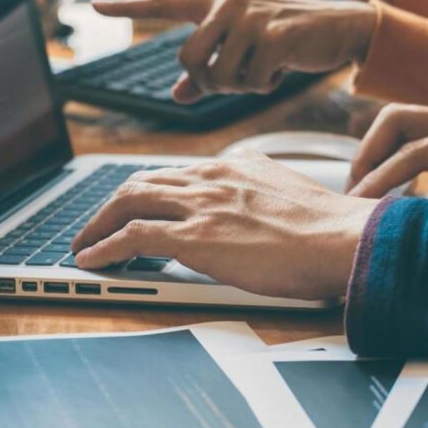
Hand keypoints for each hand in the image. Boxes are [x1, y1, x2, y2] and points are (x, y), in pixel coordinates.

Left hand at [72, 154, 379, 299]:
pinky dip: (104, 247)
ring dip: (98, 224)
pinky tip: (91, 260)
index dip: (145, 192)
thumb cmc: (328, 230)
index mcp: (234, 168)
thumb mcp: (287, 196)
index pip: (174, 174)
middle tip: (95, 226)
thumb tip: (253, 212)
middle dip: (111, 205)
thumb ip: (260, 196)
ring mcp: (201, 206)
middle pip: (142, 182)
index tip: (132, 206)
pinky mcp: (195, 237)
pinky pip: (132, 237)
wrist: (344, 239)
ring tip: (83, 244)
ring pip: (128, 202)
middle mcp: (211, 179)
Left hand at [92, 0, 376, 102]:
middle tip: (234, 79)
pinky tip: (281, 69)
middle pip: (187, 60)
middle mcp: (227, 3)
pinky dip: (265, 85)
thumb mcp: (245, 53)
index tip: (94, 5)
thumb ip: (208, 73)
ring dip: (240, 86)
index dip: (128, 8)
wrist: (341, 27)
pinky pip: (252, 80)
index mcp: (214, 3)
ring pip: (219, 75)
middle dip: (208, 82)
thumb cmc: (288, 41)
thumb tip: (176, 97)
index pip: (163, 4)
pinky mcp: (275, 34)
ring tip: (263, 70)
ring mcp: (251, 17)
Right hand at [347, 104, 427, 205]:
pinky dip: (392, 148)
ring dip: (375, 149)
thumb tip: (426, 230)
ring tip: (363, 189)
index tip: (357, 204)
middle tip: (352, 193)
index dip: (382, 177)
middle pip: (398, 119)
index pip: (416, 151)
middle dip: (367, 154)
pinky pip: (414, 126)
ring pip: (401, 118)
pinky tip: (386, 181)